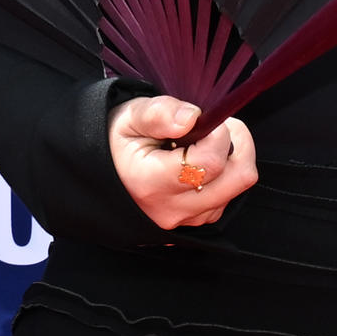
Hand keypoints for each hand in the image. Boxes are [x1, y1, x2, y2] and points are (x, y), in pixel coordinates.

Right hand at [111, 96, 260, 230]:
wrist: (97, 172)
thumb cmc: (115, 141)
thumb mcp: (129, 116)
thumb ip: (160, 113)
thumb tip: (192, 117)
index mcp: (151, 183)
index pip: (211, 162)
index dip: (220, 133)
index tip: (204, 120)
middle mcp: (170, 209)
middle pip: (237, 179)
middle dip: (239, 144)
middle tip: (216, 127)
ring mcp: (184, 220)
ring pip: (236, 189)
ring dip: (231, 161)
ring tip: (203, 144)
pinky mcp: (193, 223)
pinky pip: (227, 200)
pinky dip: (223, 177)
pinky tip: (199, 163)